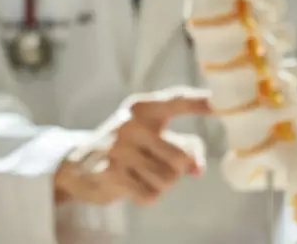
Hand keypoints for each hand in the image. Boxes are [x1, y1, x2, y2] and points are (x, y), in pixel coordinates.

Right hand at [101, 90, 210, 205]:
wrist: (75, 165)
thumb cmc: (125, 149)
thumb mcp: (151, 138)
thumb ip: (181, 147)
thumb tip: (198, 170)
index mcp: (142, 107)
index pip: (176, 100)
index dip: (201, 101)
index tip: (221, 102)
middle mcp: (130, 123)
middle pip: (182, 156)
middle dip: (177, 169)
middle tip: (154, 164)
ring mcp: (118, 148)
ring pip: (168, 179)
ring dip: (159, 184)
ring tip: (138, 173)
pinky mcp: (110, 173)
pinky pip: (150, 195)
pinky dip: (145, 196)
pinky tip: (129, 185)